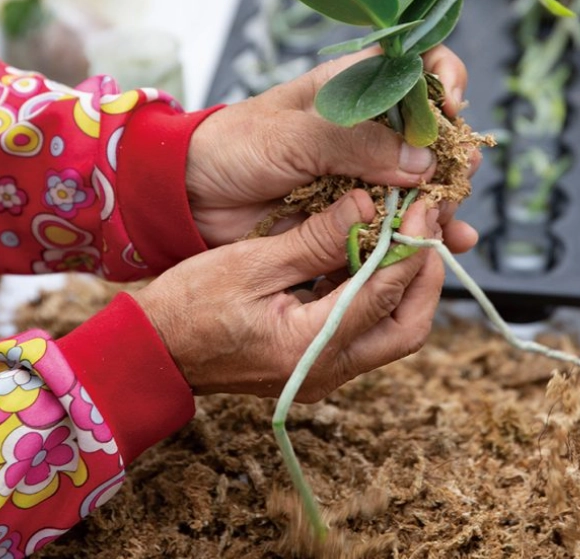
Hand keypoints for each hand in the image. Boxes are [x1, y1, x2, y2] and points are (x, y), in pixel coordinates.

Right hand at [131, 190, 442, 400]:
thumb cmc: (190, 306)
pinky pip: (367, 332)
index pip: (383, 295)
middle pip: (407, 329)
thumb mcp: (251, 263)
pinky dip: (379, 295)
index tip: (422, 208)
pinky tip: (372, 256)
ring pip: (393, 333)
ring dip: (406, 286)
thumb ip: (314, 239)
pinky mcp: (317, 365)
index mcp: (307, 347)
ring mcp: (323, 373)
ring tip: (407, 237)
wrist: (155, 351)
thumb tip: (367, 206)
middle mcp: (325, 371)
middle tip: (425, 230)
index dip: (409, 248)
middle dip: (424, 277)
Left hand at [186, 45, 479, 251]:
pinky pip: (400, 221)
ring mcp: (367, 172)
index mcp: (355, 88)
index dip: (442, 80)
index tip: (450, 108)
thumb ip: (355, 143)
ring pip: (423, 182)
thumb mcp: (292, 135)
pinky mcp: (358, 213)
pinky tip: (448, 244)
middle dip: (451, 154)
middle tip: (455, 177)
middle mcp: (369, 128)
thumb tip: (421, 160)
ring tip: (448, 220)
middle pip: (432, 133)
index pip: (416, 67)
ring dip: (444, 200)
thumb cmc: (233, 148)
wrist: (193, 199)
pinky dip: (425, 233)